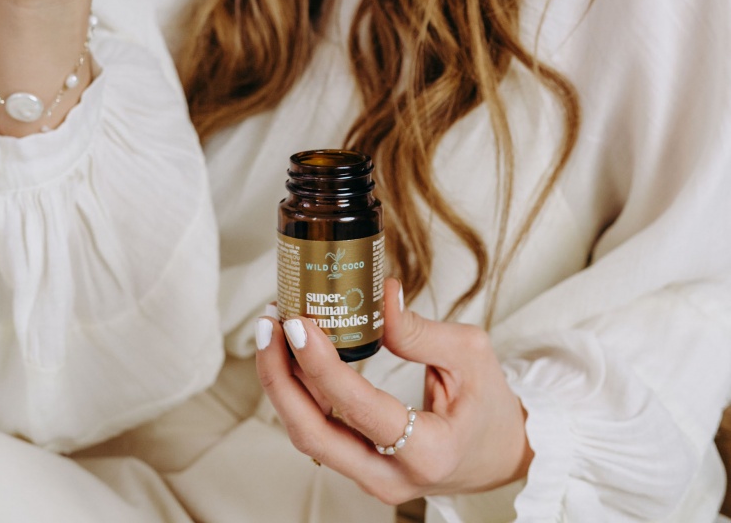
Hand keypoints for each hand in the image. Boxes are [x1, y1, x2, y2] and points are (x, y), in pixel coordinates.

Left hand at [256, 279, 532, 505]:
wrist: (500, 453)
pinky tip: (290, 351)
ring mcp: (372, 477)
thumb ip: (420, 330)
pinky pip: (319, 430)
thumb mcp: (470, 356)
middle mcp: (391, 476)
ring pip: (308, 436)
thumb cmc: (490, 405)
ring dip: (282, 382)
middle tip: (271, 324)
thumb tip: (381, 295)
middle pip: (314, 435)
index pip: (359, 409)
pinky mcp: (359, 465)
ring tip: (273, 328)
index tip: (300, 324)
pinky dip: (299, 391)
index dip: (321, 366)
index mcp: (428, 451)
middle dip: (280, 378)